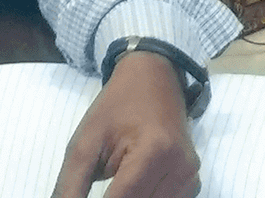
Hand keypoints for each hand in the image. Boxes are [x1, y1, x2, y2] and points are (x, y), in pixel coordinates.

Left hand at [51, 51, 199, 197]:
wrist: (154, 78)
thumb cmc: (116, 107)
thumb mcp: (84, 143)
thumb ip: (71, 186)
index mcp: (155, 152)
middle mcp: (181, 167)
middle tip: (99, 188)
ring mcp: (190, 176)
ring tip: (114, 186)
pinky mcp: (193, 182)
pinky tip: (133, 188)